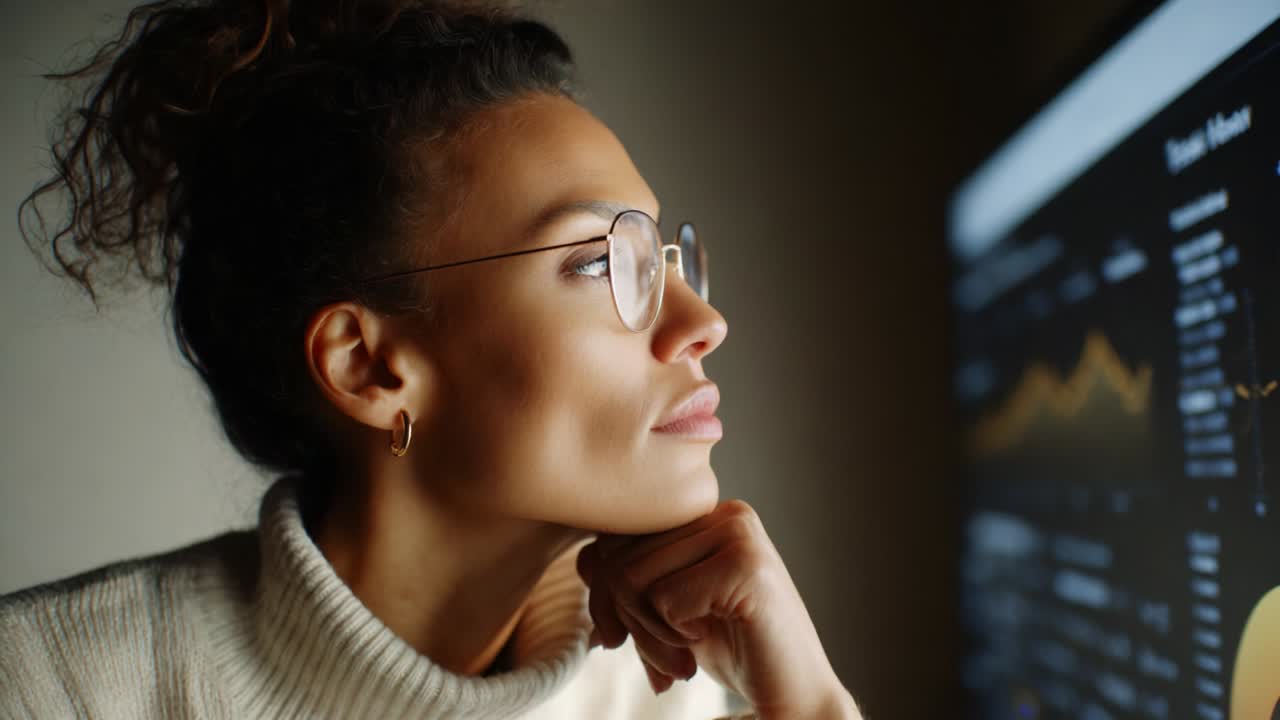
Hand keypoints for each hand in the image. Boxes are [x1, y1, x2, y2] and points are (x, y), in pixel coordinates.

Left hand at [575, 499, 859, 719]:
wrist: (794, 694)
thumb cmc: (731, 649)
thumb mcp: (668, 606)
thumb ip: (629, 577)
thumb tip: (584, 561)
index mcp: (704, 513)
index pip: (615, 536)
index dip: (601, 593)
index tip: (618, 637)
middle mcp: (723, 512)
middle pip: (618, 557)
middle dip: (623, 619)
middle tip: (656, 658)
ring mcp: (738, 534)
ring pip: (634, 578)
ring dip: (647, 633)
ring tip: (679, 656)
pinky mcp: (745, 566)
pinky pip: (664, 599)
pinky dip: (672, 636)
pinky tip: (701, 646)